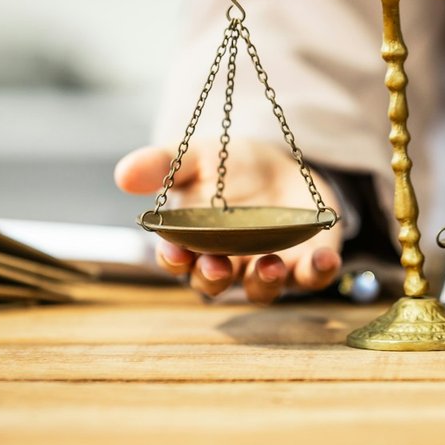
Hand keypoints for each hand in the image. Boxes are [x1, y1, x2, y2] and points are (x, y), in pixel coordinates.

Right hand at [115, 138, 342, 303]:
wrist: (280, 162)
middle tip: (217, 266)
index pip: (178, 260)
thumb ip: (163, 165)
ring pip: (261, 288)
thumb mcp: (197, 156)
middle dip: (214, 278)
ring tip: (270, 264)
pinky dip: (318, 273)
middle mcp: (229, 262)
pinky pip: (310, 277)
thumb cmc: (229, 166)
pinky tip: (323, 259)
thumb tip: (122, 174)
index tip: (175, 252)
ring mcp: (267, 265)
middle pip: (215, 284)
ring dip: (264, 282)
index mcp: (195, 242)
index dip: (175, 260)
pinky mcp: (305, 262)